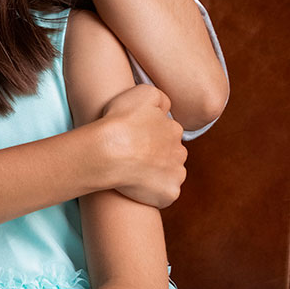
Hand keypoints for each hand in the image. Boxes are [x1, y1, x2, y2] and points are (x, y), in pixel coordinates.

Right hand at [98, 85, 186, 207]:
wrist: (109, 151)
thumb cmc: (120, 121)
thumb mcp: (143, 94)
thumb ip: (160, 98)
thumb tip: (167, 108)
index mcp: (174, 129)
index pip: (167, 133)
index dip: (149, 136)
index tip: (133, 139)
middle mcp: (180, 151)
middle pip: (171, 155)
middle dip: (157, 156)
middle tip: (133, 156)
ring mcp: (176, 174)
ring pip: (169, 174)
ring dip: (156, 174)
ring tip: (132, 172)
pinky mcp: (169, 193)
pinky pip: (163, 194)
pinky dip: (152, 192)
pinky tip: (135, 186)